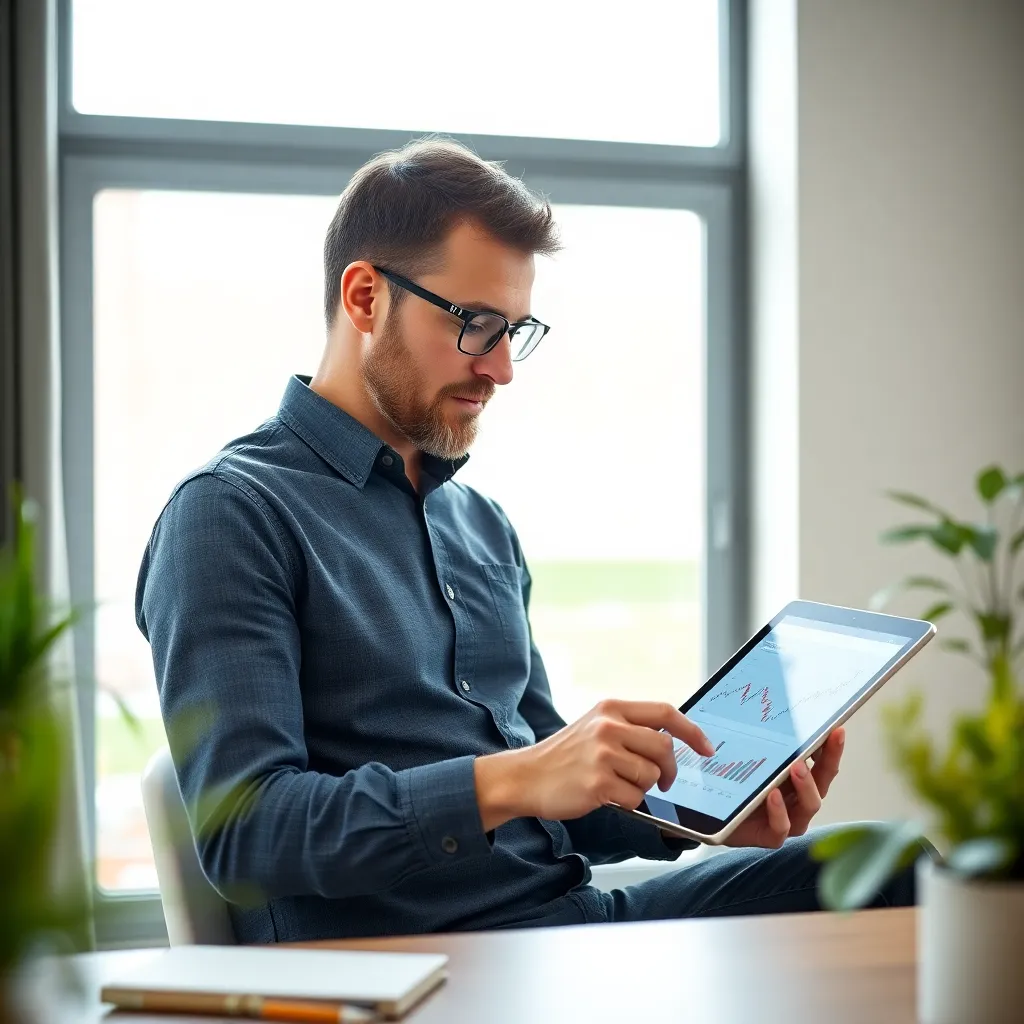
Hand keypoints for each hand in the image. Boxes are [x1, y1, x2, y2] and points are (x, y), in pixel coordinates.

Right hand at [473, 700, 714, 830]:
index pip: (666, 713)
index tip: (707, 749)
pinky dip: (627, 803)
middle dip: (671, 770)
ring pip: (651, 776)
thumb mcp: (595, 727)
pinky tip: (605, 796)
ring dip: (643, 788)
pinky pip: (634, 798)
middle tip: (666, 782)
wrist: (526, 777)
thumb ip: (630, 727)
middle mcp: (608, 726)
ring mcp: (602, 754)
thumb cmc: (566, 756)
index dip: (693, 732)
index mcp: (611, 708)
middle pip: (664, 747)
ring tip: (619, 786)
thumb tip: (674, 739)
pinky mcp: (597, 783)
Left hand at [722, 727, 844, 848]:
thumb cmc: (733, 778)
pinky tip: (772, 796)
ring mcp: (787, 818)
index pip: (822, 763)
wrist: (707, 810)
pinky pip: (781, 828)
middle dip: (827, 762)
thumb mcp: (748, 752)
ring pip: (809, 806)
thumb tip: (780, 717)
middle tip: (821, 744)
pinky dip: (780, 812)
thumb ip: (765, 740)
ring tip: (796, 767)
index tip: (836, 730)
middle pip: (822, 781)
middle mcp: (797, 798)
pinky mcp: (769, 835)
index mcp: (797, 778)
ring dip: (806, 786)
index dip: (832, 748)